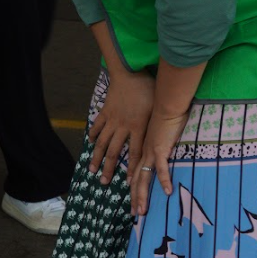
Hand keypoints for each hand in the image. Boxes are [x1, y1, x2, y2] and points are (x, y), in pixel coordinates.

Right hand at [88, 69, 154, 185]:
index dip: (134, 169)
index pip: (136, 153)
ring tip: (92, 170)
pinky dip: (93, 135)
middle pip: (114, 152)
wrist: (129, 73)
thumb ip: (157, 123)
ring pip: (102, 143)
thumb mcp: (157, 107)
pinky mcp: (105, 111)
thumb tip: (166, 137)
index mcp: (138, 127)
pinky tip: (90, 142)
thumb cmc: (147, 88)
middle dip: (109, 169)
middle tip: (104, 183)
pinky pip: (97, 126)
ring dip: (97, 157)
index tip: (131, 183)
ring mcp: (112, 120)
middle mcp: (123, 127)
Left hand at [129, 108, 188, 215]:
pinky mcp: (160, 148)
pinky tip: (168, 192)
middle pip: (137, 180)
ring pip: (144, 178)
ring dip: (143, 196)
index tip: (134, 203)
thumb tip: (165, 157)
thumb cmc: (166, 118)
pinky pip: (162, 168)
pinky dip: (164, 180)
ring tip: (142, 210)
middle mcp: (144, 154)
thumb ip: (161, 148)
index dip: (134, 190)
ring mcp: (151, 152)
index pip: (137, 174)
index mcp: (143, 151)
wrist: (166, 104)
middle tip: (135, 214)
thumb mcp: (161, 137)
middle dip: (135, 198)